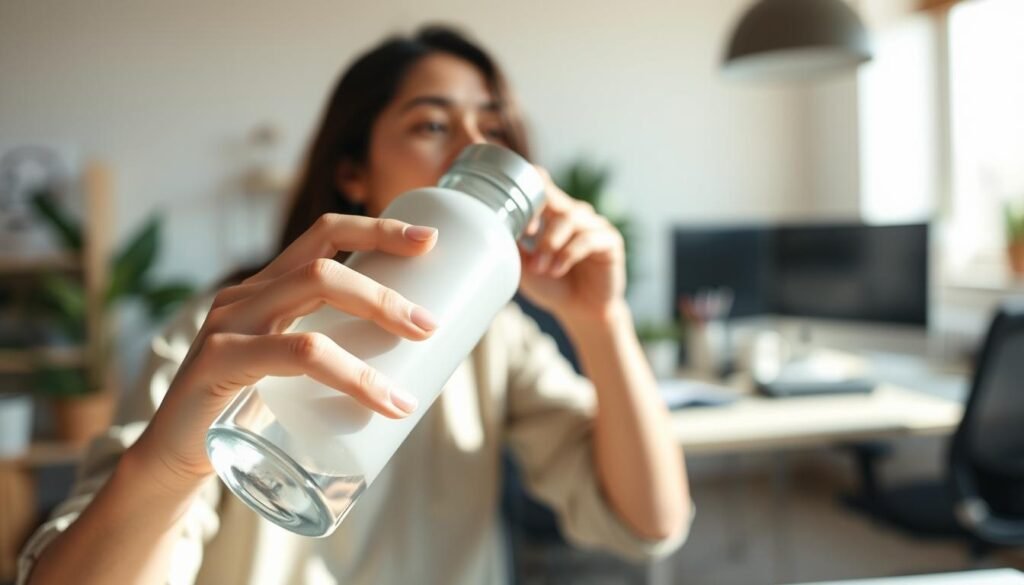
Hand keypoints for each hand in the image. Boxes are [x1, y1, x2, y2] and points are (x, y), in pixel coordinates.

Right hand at [129, 214, 439, 490]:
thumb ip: (330, 352)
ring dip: (380, 314)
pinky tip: (384, 398)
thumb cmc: (244, 413)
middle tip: (431, 323)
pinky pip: (297, 353)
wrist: (174, 457)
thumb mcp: (289, 369)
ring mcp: (229, 325)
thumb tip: (411, 360)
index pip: (323, 235)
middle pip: (325, 262)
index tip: (429, 240)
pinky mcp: (219, 362)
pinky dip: (351, 374)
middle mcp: (245, 296)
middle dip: (386, 286)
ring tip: (422, 348)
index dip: (377, 229)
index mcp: (266, 289)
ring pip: (315, 292)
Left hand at [518, 168, 626, 323]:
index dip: (528, 192)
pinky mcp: (610, 241)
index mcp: (553, 214)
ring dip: (551, 243)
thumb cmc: (552, 285)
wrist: (580, 312)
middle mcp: (575, 214)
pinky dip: (569, 253)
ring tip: (541, 267)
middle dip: (536, 217)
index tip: (515, 219)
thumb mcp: (524, 266)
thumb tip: (494, 227)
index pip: (543, 186)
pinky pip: (589, 238)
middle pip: (554, 199)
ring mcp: (594, 225)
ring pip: (570, 218)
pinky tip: (558, 269)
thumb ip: (513, 245)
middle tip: (526, 238)